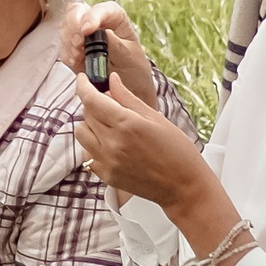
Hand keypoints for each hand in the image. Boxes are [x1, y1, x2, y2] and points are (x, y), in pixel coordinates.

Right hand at [63, 0, 158, 109]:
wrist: (129, 91)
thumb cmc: (135, 70)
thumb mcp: (130, 57)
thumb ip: (115, 44)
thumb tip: (100, 32)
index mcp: (115, 19)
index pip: (103, 9)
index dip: (92, 16)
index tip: (87, 29)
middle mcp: (97, 23)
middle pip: (77, 12)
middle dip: (74, 26)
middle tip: (78, 44)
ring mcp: (83, 36)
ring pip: (66, 28)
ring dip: (69, 42)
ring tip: (79, 56)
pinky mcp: (74, 52)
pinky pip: (64, 48)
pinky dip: (67, 55)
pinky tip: (76, 62)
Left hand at [72, 53, 216, 223]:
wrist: (184, 187)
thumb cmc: (177, 151)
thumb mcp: (156, 118)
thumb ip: (128, 98)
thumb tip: (112, 80)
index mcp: (126, 124)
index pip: (91, 100)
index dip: (83, 86)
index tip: (83, 78)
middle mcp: (112, 143)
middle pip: (86, 114)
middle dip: (94, 104)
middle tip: (110, 104)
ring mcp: (107, 161)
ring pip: (82, 133)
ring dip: (90, 124)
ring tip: (110, 125)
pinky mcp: (105, 175)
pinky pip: (87, 153)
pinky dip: (94, 144)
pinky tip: (112, 144)